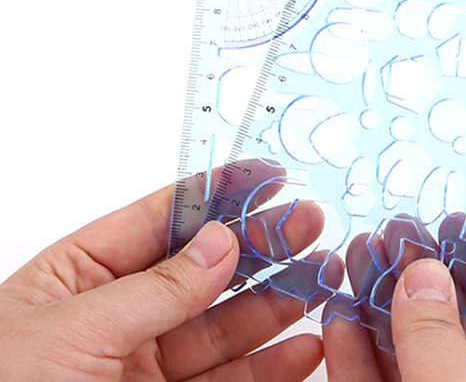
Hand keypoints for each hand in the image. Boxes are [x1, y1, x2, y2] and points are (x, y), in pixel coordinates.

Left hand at [0, 164, 331, 380]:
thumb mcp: (72, 332)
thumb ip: (155, 289)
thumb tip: (220, 242)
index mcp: (81, 276)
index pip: (162, 219)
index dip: (218, 193)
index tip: (270, 176)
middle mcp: (118, 317)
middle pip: (204, 270)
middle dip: (261, 245)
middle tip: (309, 224)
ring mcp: (142, 368)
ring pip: (224, 327)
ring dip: (277, 304)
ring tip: (320, 280)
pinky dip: (269, 368)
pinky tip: (301, 349)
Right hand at [323, 216, 465, 380]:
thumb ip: (442, 349)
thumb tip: (423, 278)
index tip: (459, 221)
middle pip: (456, 330)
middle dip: (419, 279)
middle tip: (393, 234)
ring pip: (409, 357)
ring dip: (377, 311)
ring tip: (357, 261)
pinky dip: (353, 359)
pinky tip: (339, 320)